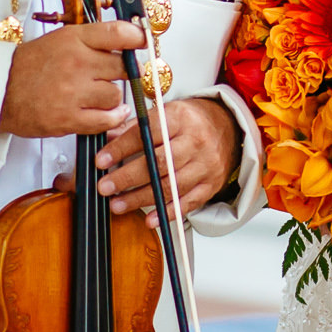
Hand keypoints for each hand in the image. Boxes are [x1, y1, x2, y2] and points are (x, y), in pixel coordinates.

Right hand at [0, 21, 137, 137]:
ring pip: (116, 95)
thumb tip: (130, 38)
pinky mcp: (69, 118)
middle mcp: (75, 63)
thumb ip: (93, 39)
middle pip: (123, 67)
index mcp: (72, 39)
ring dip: (113, 97)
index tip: (143, 42)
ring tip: (98, 95)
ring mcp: (73, 92)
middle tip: (115, 75)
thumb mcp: (60, 40)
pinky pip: (107, 119)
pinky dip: (113, 118)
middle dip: (123, 72)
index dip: (138, 37)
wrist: (0, 92)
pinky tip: (111, 113)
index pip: (118, 32)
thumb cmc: (31, 66)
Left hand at [96, 96, 239, 223]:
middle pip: (159, 163)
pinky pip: (188, 203)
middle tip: (105, 187)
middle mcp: (195, 141)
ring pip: (170, 186)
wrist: (228, 126)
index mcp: (181, 118)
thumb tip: (109, 138)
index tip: (102, 160)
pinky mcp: (211, 184)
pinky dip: (167, 213)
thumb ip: (136, 126)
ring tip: (118, 204)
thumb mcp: (166, 112)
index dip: (122, 148)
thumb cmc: (192, 120)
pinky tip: (150, 219)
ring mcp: (205, 165)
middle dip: (128, 177)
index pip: (148, 133)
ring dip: (140, 198)